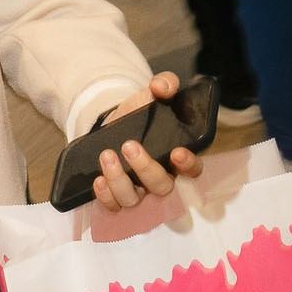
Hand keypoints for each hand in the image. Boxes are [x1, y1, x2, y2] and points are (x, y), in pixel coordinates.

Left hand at [92, 70, 204, 209]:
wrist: (110, 124)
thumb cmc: (138, 114)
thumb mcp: (149, 96)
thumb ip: (163, 86)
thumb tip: (163, 86)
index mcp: (177, 157)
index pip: (193, 170)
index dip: (189, 165)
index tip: (178, 152)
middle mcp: (160, 178)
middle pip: (162, 186)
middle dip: (146, 168)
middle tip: (129, 145)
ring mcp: (138, 190)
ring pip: (135, 199)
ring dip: (120, 180)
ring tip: (107, 155)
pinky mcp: (115, 195)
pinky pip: (113, 206)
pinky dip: (105, 196)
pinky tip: (98, 180)